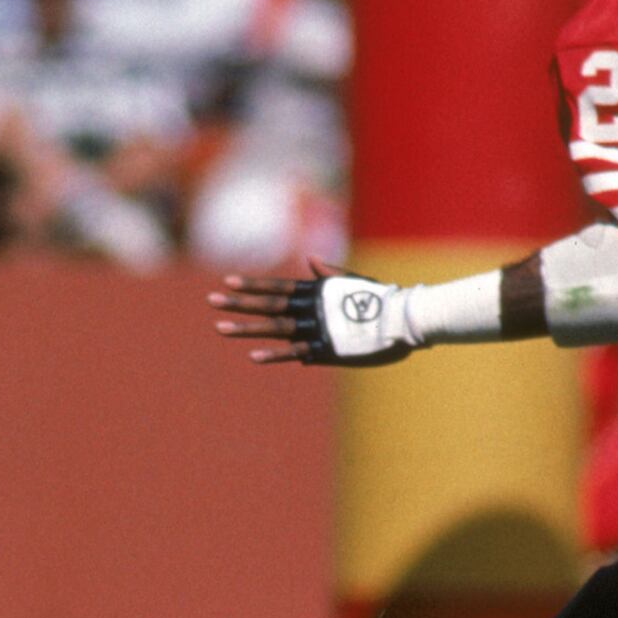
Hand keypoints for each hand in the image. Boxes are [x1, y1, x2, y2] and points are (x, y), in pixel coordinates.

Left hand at [210, 270, 414, 367]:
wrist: (406, 317)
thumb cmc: (383, 299)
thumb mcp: (353, 282)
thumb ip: (329, 274)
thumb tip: (310, 261)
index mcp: (316, 290)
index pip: (277, 285)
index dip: (251, 284)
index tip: (227, 281)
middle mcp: (312, 306)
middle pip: (269, 303)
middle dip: (238, 302)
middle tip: (211, 301)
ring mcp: (318, 327)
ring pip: (275, 326)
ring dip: (247, 327)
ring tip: (220, 327)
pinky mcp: (328, 348)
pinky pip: (297, 352)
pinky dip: (275, 354)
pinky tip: (253, 356)